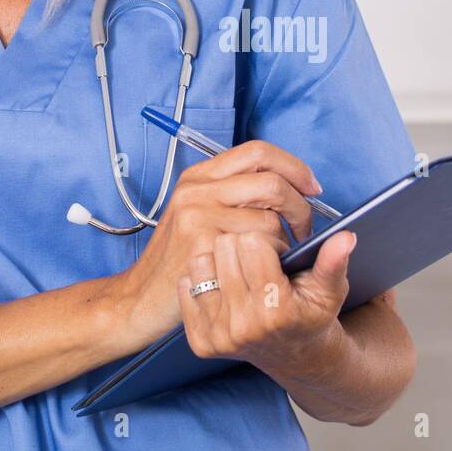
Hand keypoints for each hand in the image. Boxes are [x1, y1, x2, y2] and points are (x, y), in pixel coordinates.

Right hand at [121, 140, 323, 341]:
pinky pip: (260, 247)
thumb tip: (290, 183)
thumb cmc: (180, 259)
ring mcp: (197, 216)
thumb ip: (234, 193)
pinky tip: (261, 270)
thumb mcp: (198, 214)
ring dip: (285, 241)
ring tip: (275, 256)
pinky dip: (272, 260)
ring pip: (271, 218)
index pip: (258, 152)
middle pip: (272, 181)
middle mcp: (196, 190)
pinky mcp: (203, 245)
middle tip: (305, 227)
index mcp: (199, 176)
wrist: (141, 298)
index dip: (293, 166)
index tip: (311, 186)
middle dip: (301, 205)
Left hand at [176, 228, 356, 374]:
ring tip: (238, 273)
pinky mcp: (200, 342)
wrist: (294, 356)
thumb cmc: (310, 314)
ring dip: (218, 261)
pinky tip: (222, 290)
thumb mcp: (329, 289)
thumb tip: (345, 237)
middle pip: (224, 247)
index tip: (275, 254)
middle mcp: (243, 327)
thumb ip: (333, 262)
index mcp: (275, 310)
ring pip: (201, 262)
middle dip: (242, 247)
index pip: (251, 242)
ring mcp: (218, 337)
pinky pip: (186, 286)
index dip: (266, 241)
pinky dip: (202, 281)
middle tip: (256, 262)